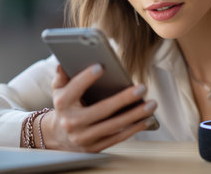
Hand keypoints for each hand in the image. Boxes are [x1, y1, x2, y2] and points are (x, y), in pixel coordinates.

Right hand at [40, 64, 156, 151]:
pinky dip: (134, 129)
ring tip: (151, 104)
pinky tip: (147, 119)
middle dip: (124, 99)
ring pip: (113, 126)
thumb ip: (62, 76)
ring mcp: (84, 137)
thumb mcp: (59, 90)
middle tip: (142, 88)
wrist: (59, 136)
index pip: (74, 89)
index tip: (101, 67)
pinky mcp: (95, 147)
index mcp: (63, 104)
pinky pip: (117, 138)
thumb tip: (64, 63)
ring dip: (135, 115)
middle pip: (102, 110)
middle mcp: (72, 122)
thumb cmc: (66, 106)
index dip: (86, 78)